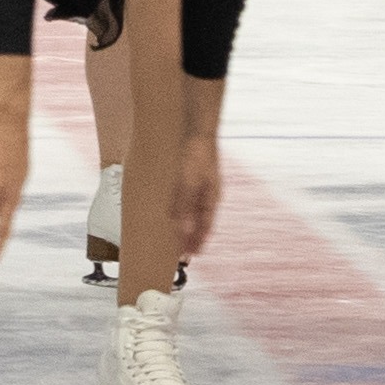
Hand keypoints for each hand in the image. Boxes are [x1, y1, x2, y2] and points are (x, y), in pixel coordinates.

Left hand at [155, 137, 224, 267]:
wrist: (197, 128)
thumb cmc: (196, 154)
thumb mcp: (188, 182)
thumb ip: (184, 205)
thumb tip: (180, 228)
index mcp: (211, 199)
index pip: (205, 227)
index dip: (197, 242)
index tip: (189, 257)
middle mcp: (209, 194)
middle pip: (201, 221)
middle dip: (192, 236)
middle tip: (183, 253)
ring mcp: (202, 185)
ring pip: (194, 211)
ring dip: (186, 224)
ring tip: (177, 235)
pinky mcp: (193, 176)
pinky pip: (187, 198)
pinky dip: (181, 208)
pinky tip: (172, 209)